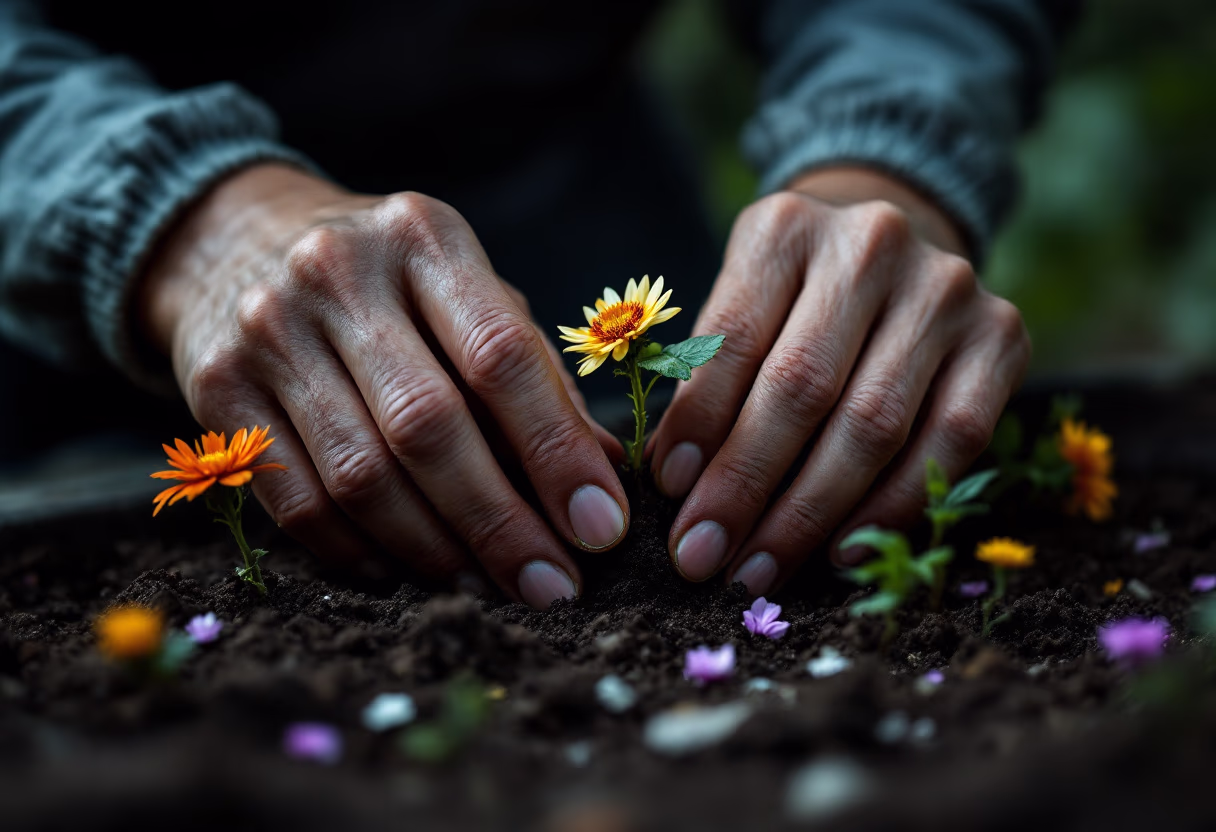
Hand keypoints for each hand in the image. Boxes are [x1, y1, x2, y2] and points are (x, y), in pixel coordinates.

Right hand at [138, 164, 628, 607]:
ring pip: (360, 475)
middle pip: (427, 425)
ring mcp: (268, 331)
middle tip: (553, 588)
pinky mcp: (217, 390)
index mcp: (424, 239)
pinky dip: (359, 553)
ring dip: (435, 551)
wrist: (237, 240)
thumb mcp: (468, 295)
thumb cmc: (392, 283)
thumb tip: (607, 475)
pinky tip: (407, 574)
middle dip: (499, 522)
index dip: (556, 450)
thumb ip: (536, 376)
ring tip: (488, 587)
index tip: (601, 526)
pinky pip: (297, 500)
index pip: (499, 354)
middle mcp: (338, 274)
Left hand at [649, 166, 1029, 594]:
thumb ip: (708, 379)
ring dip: (808, 513)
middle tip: (702, 555)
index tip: (669, 491)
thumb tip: (676, 484)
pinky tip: (841, 551)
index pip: (734, 336)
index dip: (700, 421)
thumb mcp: (739, 309)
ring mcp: (947, 288)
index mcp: (786, 228)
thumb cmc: (791, 300)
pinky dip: (893, 505)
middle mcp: (872, 243)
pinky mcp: (1002, 336)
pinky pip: (950, 441)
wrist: (891, 254)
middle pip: (802, 386)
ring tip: (759, 569)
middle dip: (745, 485)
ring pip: (874, 423)